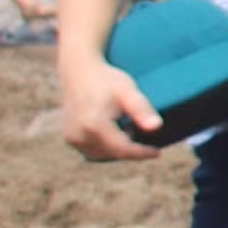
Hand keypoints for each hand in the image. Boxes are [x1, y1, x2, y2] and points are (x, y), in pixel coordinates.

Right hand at [55, 48, 167, 162]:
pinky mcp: (69, 137)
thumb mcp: (128, 91)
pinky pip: (92, 151)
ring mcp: (72, 137)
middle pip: (113, 153)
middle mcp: (80, 134)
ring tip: (128, 129)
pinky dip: (106, 147)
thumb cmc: (107, 80)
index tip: (158, 152)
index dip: (141, 153)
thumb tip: (156, 127)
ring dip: (118, 150)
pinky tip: (115, 133)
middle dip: (131, 150)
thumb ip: (141, 109)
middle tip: (143, 136)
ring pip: (102, 155)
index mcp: (94, 125)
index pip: (122, 149)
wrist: (79, 72)